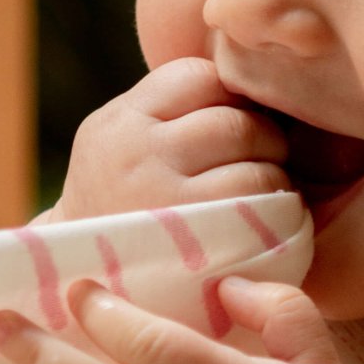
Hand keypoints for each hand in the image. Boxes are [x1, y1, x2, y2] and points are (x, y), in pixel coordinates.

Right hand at [51, 58, 288, 221]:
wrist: (83, 288)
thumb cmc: (119, 209)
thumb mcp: (118, 146)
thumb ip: (167, 112)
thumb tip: (245, 75)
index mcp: (119, 123)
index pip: (197, 77)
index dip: (230, 96)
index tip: (236, 122)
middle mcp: (137, 154)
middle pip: (234, 121)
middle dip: (263, 136)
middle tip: (265, 159)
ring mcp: (167, 199)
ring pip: (254, 160)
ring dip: (275, 173)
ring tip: (266, 190)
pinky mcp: (197, 240)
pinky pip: (261, 203)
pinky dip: (280, 207)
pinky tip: (269, 217)